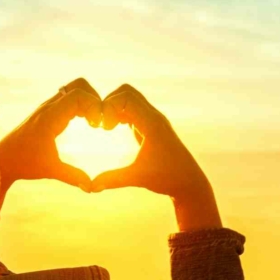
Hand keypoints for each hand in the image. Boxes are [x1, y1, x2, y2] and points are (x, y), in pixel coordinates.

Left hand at [0, 78, 102, 191]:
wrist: (3, 159)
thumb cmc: (24, 164)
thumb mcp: (50, 170)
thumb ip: (72, 176)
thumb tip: (91, 187)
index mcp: (50, 117)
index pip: (78, 95)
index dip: (95, 106)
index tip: (99, 126)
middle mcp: (48, 107)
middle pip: (78, 85)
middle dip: (95, 98)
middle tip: (100, 120)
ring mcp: (47, 107)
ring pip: (73, 90)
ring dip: (88, 101)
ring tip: (95, 122)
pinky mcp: (47, 112)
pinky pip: (68, 98)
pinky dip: (81, 105)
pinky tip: (86, 123)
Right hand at [92, 84, 221, 231]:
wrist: (188, 181)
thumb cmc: (166, 179)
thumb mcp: (137, 178)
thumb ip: (113, 180)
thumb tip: (90, 187)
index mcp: (152, 124)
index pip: (126, 97)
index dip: (108, 107)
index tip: (103, 128)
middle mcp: (154, 116)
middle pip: (127, 91)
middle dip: (108, 103)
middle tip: (101, 124)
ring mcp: (153, 119)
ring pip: (130, 98)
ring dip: (114, 107)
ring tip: (106, 127)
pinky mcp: (151, 125)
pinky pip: (133, 109)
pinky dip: (120, 113)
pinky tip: (113, 129)